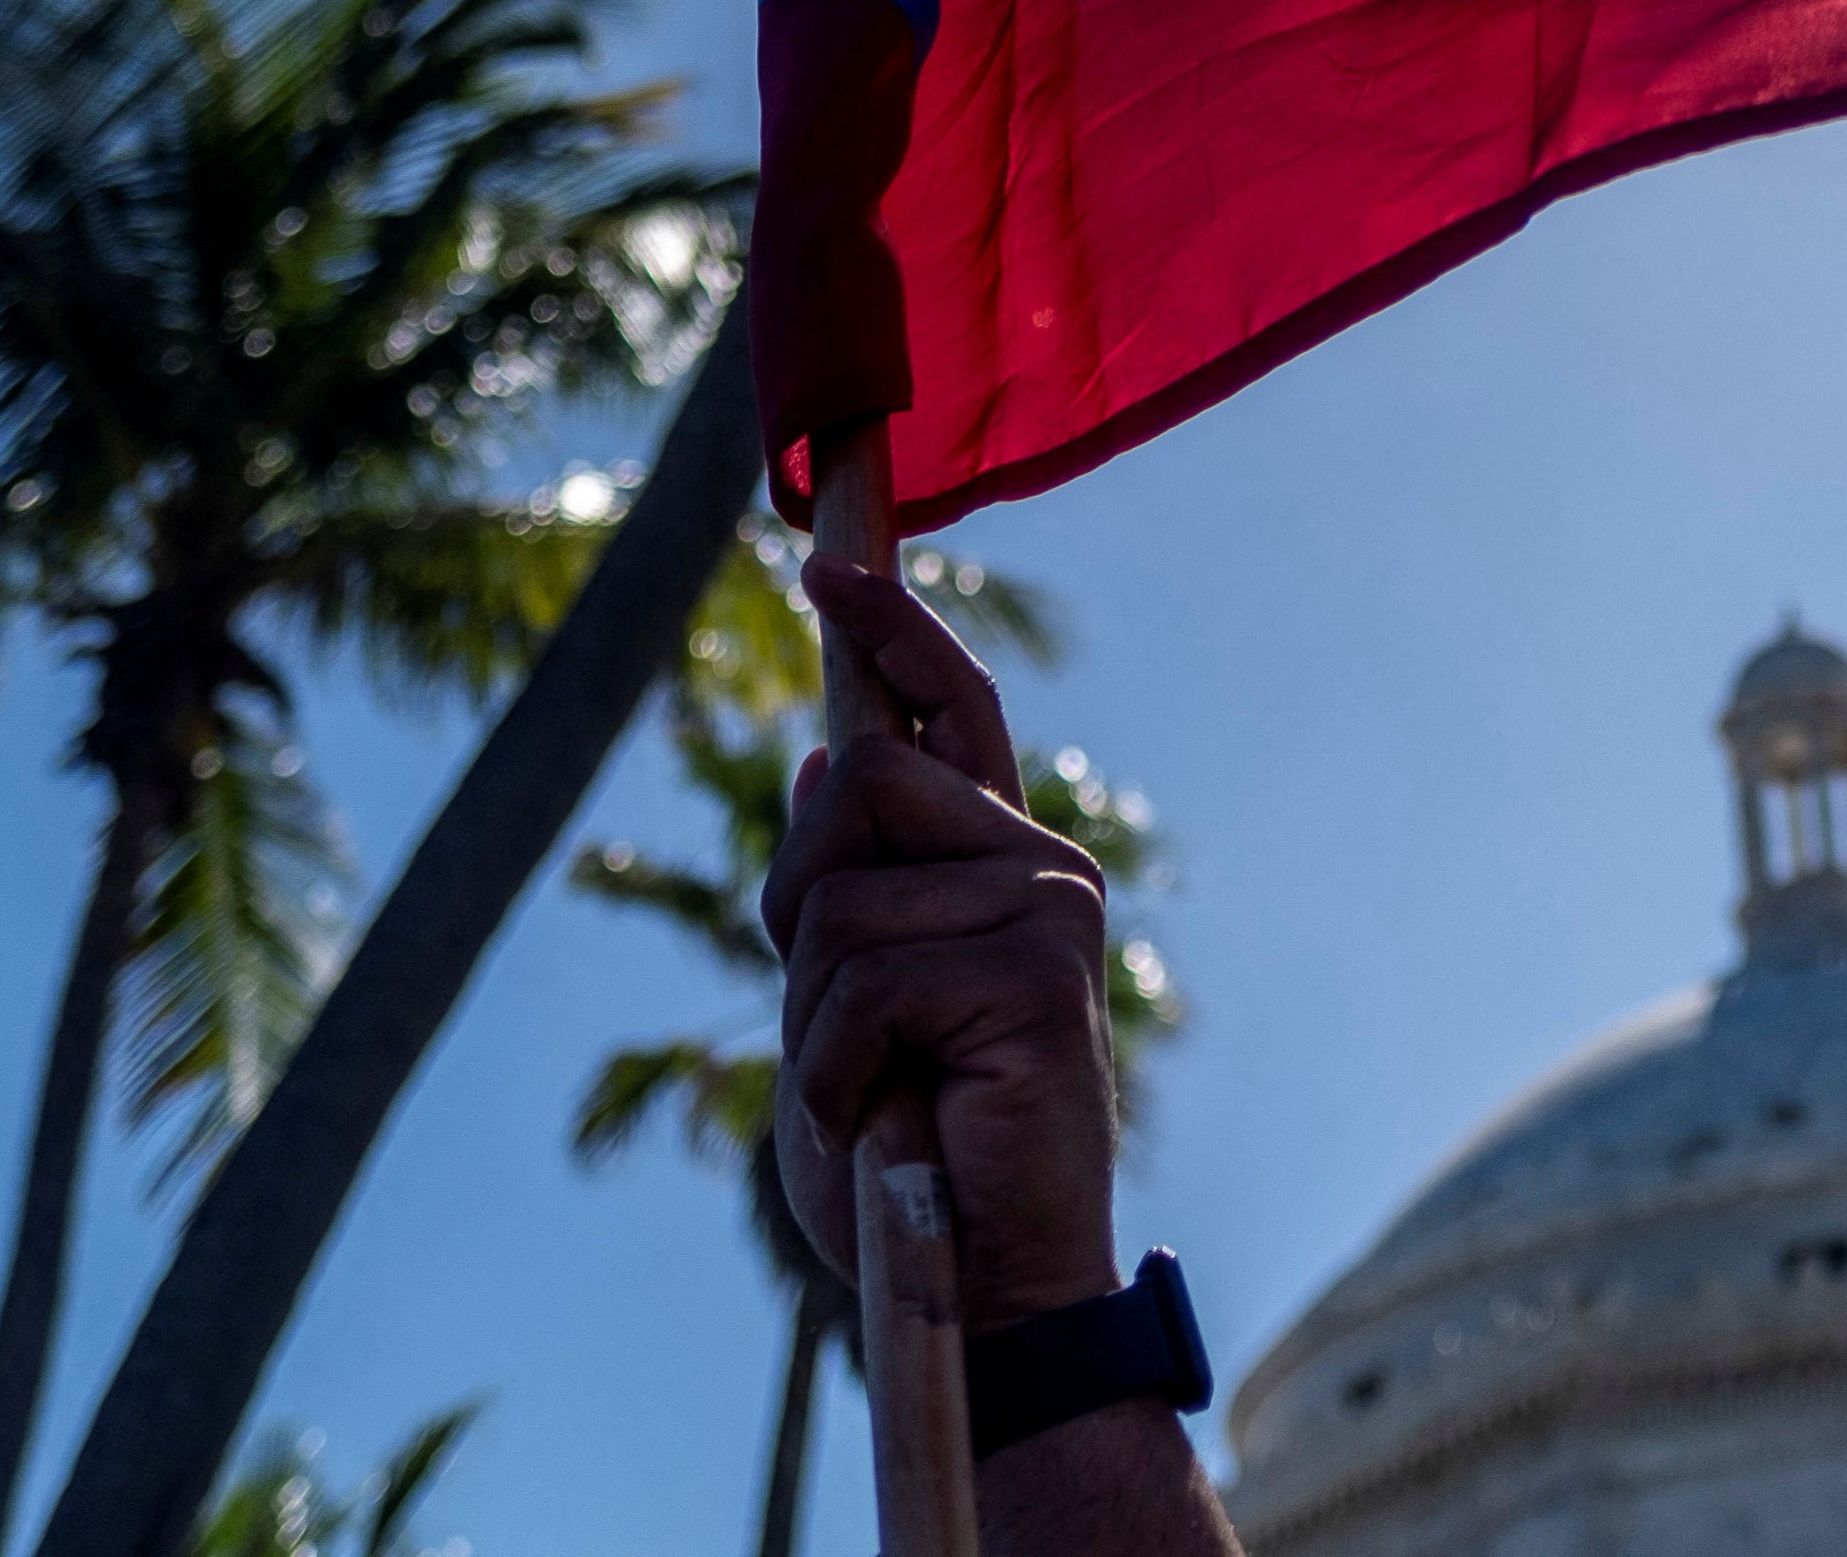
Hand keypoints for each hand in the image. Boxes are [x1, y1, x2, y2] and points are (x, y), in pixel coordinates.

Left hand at [762, 555, 1123, 1331]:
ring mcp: (1047, 910)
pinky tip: (878, 1119)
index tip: (828, 565)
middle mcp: (1036, 865)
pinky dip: (832, 1069)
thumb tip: (834, 748)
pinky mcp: (1038, 970)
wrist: (983, 1281)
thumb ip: (850, 887)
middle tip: (837, 1027)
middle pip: (860, 788)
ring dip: (814, 1023)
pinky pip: (865, 980)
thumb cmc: (908, 1155)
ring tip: (871, 1095)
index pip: (950, 710)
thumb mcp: (844, 1003)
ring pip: (842, 899)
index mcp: (995, 865)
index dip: (892, 627)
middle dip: (799, 902)